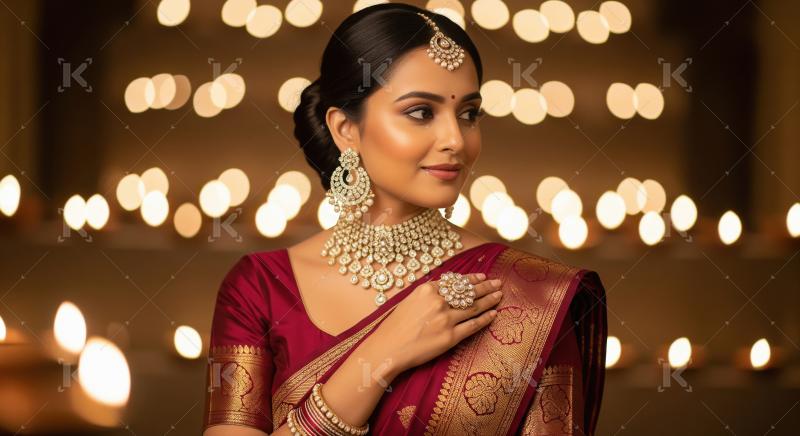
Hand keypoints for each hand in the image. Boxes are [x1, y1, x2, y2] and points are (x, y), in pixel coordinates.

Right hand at [367, 272, 502, 373]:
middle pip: (468, 292)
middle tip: (498, 283)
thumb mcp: (409, 301)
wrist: (388, 348)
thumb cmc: (395, 326)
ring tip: (499, 295)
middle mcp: (438, 302)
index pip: (455, 282)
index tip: (482, 277)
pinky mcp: (450, 337)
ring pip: (474, 307)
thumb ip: (427, 294)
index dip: (471, 279)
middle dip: (485, 287)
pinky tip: (493, 314)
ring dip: (489, 300)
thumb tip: (444, 289)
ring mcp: (446, 319)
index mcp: (427, 290)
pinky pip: (473, 325)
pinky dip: (485, 319)